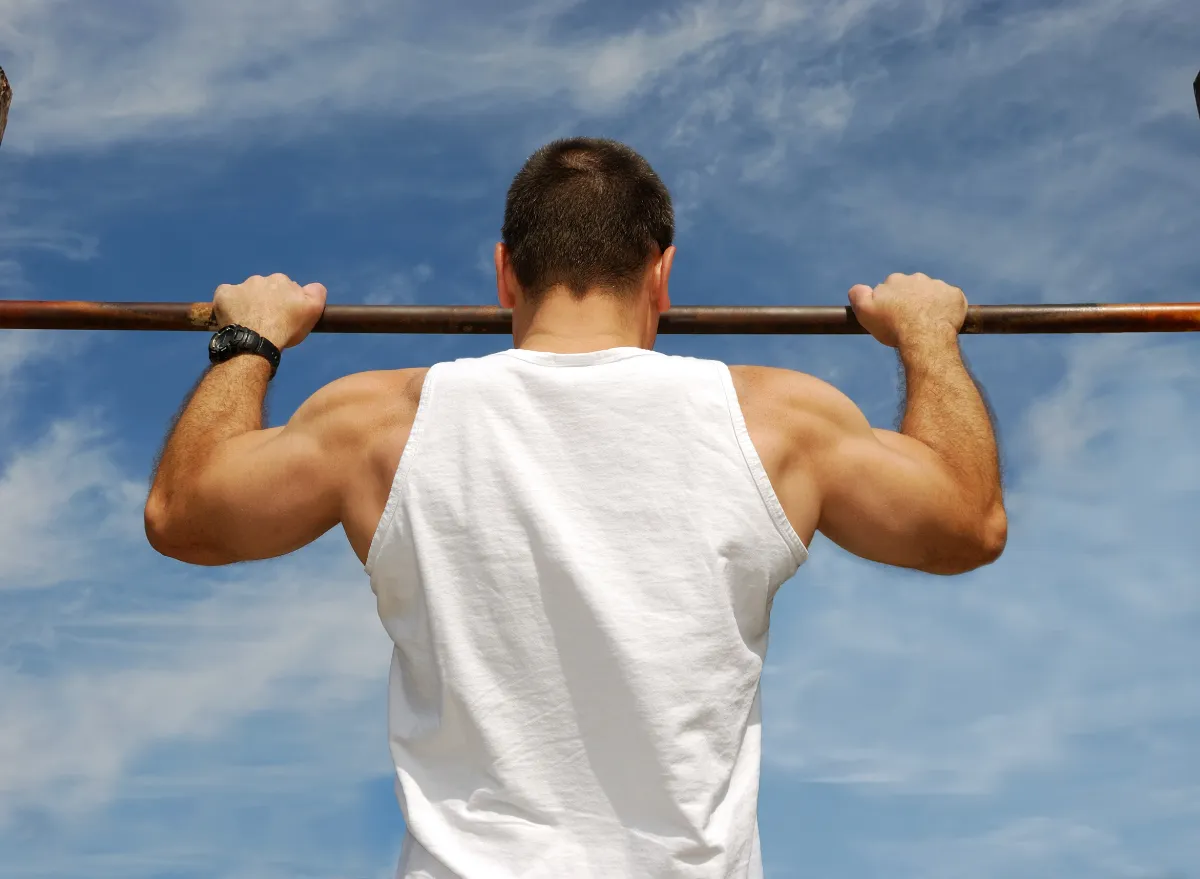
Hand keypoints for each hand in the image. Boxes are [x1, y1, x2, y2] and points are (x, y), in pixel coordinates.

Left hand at [212, 274, 326, 349]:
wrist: (256, 341)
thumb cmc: (286, 328)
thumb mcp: (313, 310)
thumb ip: (317, 293)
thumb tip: (314, 286)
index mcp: (281, 280)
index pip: (285, 288)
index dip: (285, 302)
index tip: (284, 316)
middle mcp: (260, 279)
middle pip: (264, 289)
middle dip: (266, 301)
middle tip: (267, 321)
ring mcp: (240, 286)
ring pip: (245, 293)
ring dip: (248, 304)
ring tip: (250, 323)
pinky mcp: (223, 294)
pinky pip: (226, 296)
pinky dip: (229, 305)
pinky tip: (234, 318)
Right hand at [848, 272, 966, 348]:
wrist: (923, 337)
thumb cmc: (892, 326)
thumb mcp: (864, 311)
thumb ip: (858, 294)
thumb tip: (857, 288)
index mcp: (895, 280)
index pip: (891, 288)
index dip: (891, 302)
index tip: (892, 315)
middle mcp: (917, 278)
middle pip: (913, 288)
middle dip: (911, 301)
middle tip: (909, 320)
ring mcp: (938, 286)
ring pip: (932, 293)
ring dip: (929, 304)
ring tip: (926, 323)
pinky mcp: (955, 295)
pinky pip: (951, 299)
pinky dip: (948, 308)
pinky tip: (942, 321)